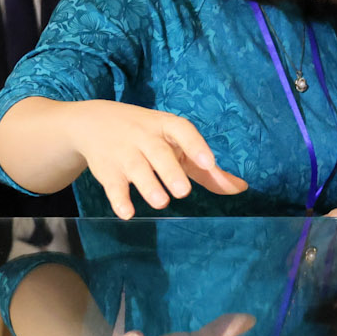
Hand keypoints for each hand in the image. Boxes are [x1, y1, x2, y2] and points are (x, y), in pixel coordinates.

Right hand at [63, 103, 247, 219]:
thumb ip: (207, 170)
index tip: (209, 162)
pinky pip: (113, 185)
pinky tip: (127, 213)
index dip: (196, 146)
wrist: (95, 123)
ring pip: (137, 169)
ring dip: (148, 186)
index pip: (183, 131)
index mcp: (167, 127)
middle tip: (183, 192)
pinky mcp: (107, 170)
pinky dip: (119, 199)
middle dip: (170, 172)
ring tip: (161, 202)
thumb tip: (241, 189)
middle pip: (159, 153)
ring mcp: (125, 153)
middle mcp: (145, 137)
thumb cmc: (149, 138)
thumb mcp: (177, 145)